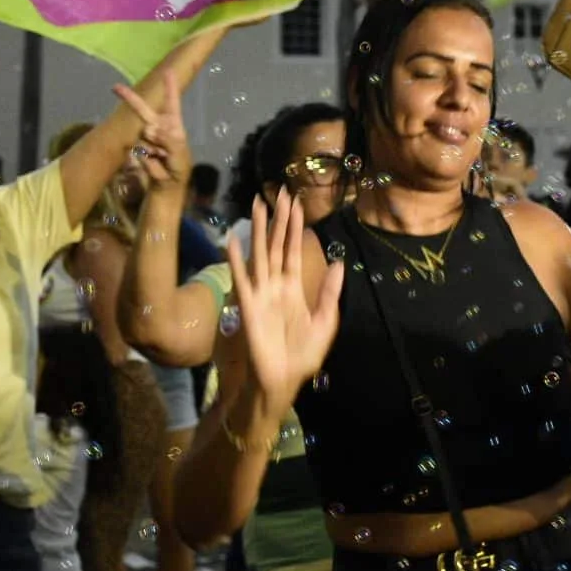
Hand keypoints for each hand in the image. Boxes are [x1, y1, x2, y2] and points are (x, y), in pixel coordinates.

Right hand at [113, 73, 191, 191]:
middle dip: (130, 98)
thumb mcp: (180, 153)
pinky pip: (140, 147)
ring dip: (154, 146)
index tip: (168, 71)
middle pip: (143, 109)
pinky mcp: (138, 147)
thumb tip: (152, 130)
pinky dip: (148, 154)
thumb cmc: (179, 165)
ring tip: (163, 156)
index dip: (170, 86)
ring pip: (145, 133)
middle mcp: (158, 125)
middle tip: (115, 87)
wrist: (168, 183)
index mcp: (173, 122)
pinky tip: (155, 160)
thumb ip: (169, 140)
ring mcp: (146, 136)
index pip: (172, 101)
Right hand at [226, 190, 342, 405]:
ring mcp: (261, 293)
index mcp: (294, 287)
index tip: (296, 202)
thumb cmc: (302, 355)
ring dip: (258, 229)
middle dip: (278, 219)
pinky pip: (242, 278)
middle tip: (278, 191)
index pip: (295, 249)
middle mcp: (276, 284)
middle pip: (277, 244)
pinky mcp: (249, 306)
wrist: (282, 380)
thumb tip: (338, 262)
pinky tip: (231, 240)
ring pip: (260, 254)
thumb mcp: (325, 322)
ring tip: (257, 204)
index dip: (295, 226)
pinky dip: (236, 260)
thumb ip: (329, 293)